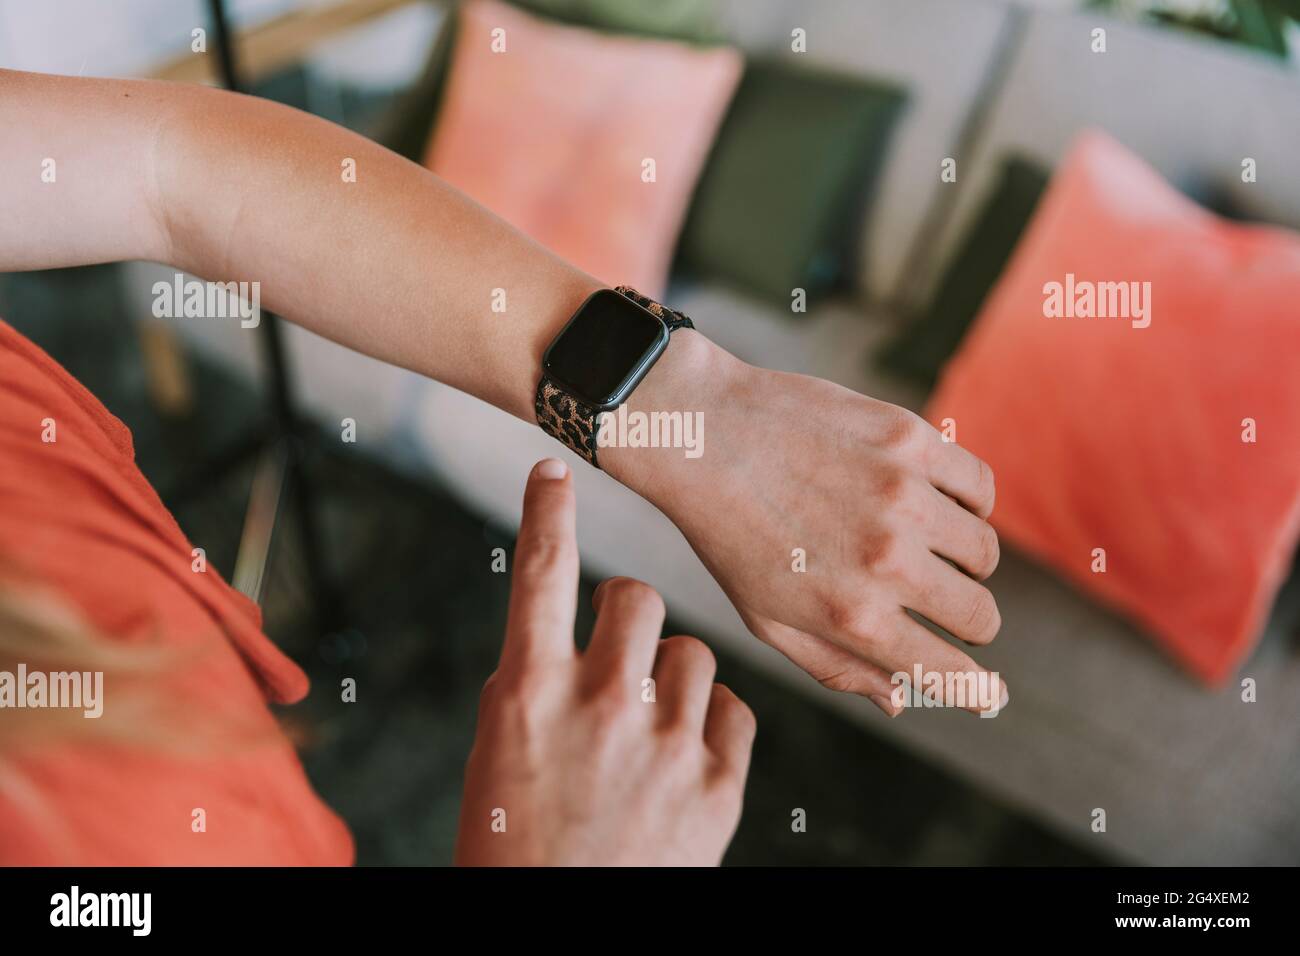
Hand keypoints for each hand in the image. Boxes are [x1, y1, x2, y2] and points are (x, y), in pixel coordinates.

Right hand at [455, 458, 755, 865]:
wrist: (560, 932)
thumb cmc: (516, 848)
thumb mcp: (499, 758)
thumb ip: (533, 688)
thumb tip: (568, 642)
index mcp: (529, 694)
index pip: (541, 575)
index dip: (547, 512)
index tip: (555, 470)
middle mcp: (600, 707)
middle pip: (636, 599)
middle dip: (626, 613)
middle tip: (619, 648)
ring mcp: (666, 745)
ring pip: (693, 653)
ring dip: (672, 676)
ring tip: (650, 727)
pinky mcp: (719, 785)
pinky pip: (732, 709)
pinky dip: (711, 723)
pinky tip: (685, 756)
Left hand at [604, 332, 1006, 716]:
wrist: (701, 435)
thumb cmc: (728, 534)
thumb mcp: (768, 620)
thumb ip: (837, 667)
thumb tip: (901, 703)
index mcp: (852, 617)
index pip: (950, 674)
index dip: (978, 691)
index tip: (991, 694)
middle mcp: (887, 563)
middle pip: (980, 616)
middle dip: (968, 623)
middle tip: (940, 605)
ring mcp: (904, 498)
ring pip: (984, 552)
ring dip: (963, 560)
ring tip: (922, 546)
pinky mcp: (911, 441)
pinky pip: (979, 487)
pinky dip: (967, 502)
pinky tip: (932, 501)